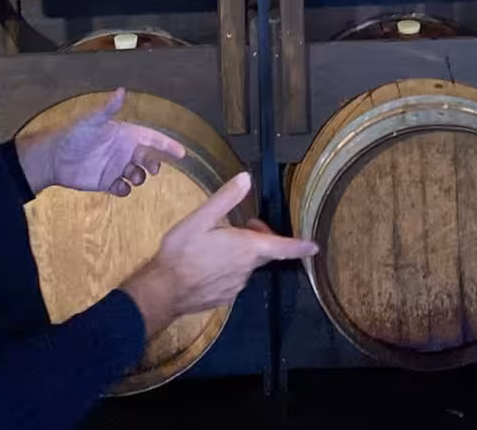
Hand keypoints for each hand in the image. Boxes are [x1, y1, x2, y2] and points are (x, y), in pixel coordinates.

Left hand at [17, 88, 185, 195]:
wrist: (54, 158)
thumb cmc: (73, 135)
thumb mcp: (92, 120)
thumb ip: (108, 108)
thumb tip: (122, 90)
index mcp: (125, 134)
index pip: (152, 138)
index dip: (167, 145)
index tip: (182, 153)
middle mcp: (123, 151)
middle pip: (148, 158)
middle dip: (154, 164)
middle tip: (153, 170)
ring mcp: (116, 167)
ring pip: (138, 175)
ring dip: (139, 178)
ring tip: (131, 178)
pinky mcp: (106, 182)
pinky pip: (122, 189)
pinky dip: (124, 190)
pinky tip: (117, 187)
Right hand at [123, 172, 315, 337]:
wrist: (162, 291)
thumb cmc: (181, 252)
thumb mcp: (200, 219)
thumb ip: (225, 199)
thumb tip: (246, 178)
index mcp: (246, 248)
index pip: (282, 247)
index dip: (299, 246)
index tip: (314, 247)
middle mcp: (246, 269)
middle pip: (263, 253)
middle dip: (260, 238)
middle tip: (245, 224)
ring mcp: (236, 286)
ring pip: (247, 266)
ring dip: (242, 253)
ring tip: (220, 243)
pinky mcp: (224, 297)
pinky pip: (234, 279)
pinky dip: (229, 268)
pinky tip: (209, 264)